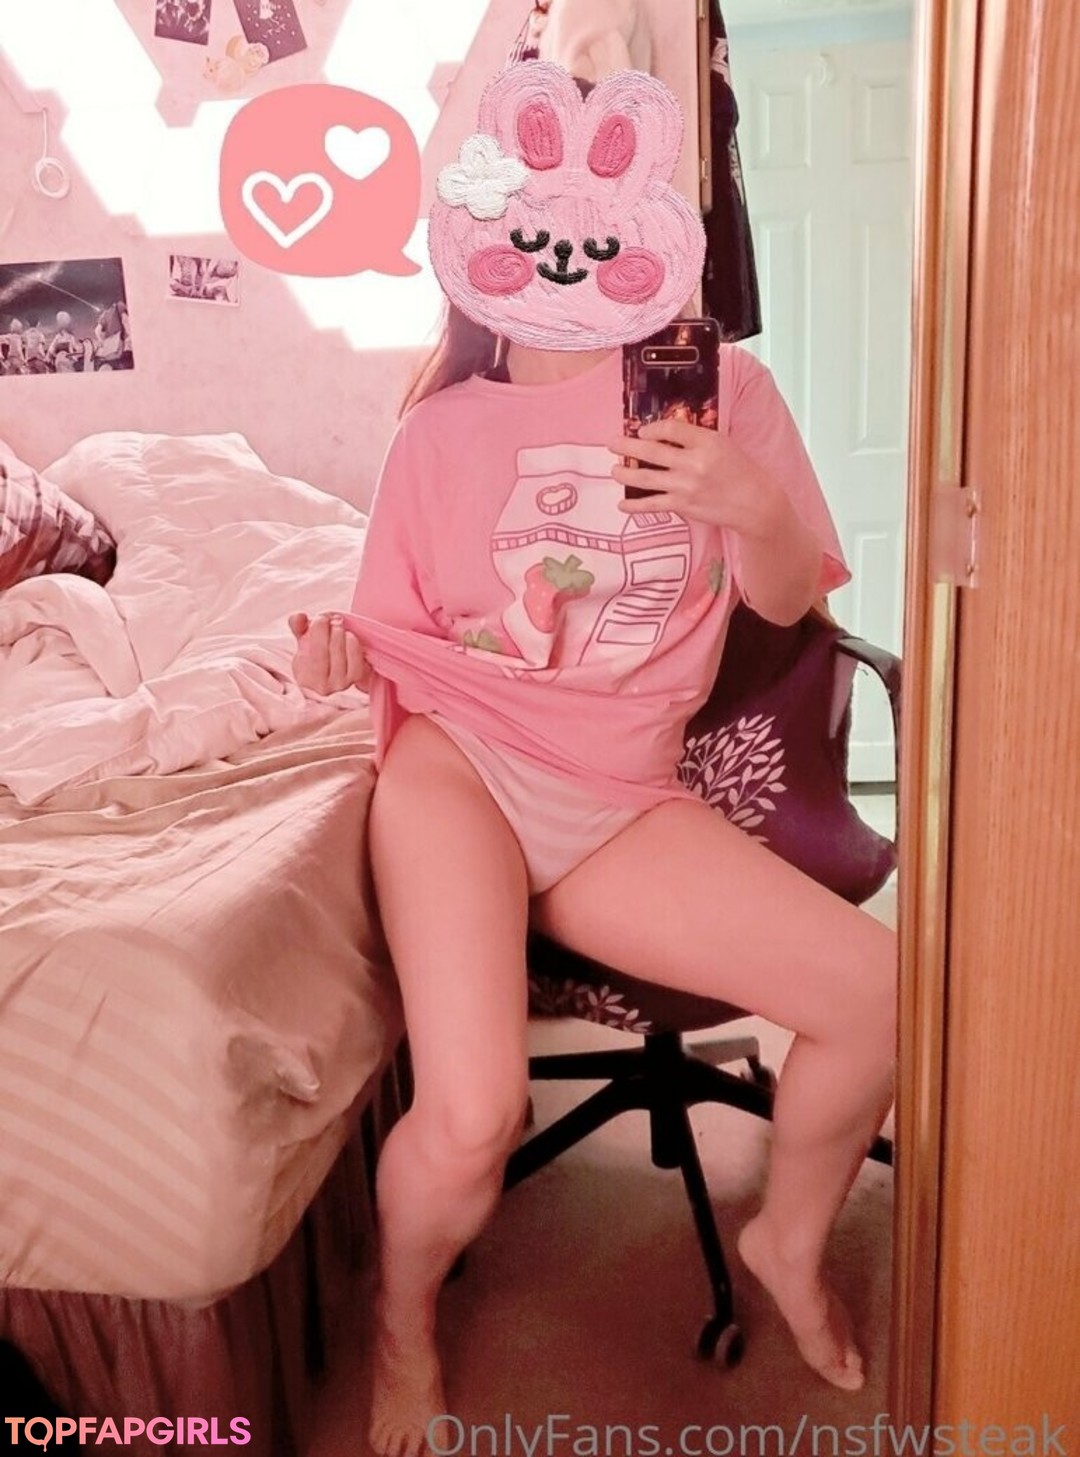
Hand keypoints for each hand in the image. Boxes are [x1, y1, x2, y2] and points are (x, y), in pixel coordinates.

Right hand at [288, 612, 369, 694]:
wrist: (337, 665)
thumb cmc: (316, 652)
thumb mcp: (303, 638)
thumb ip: (298, 626)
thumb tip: (298, 617)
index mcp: (304, 678)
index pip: (309, 655)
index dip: (316, 634)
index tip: (320, 620)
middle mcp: (322, 686)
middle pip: (324, 653)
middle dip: (327, 631)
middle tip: (329, 620)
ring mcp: (340, 684)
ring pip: (339, 652)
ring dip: (339, 634)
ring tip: (336, 626)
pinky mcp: (356, 678)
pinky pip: (355, 655)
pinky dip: (351, 641)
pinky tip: (347, 635)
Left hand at [609, 419, 786, 540]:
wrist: (755, 502)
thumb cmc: (740, 470)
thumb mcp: (723, 444)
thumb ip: (696, 439)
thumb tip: (667, 434)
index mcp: (706, 442)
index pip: (670, 429)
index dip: (651, 428)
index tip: (642, 430)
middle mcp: (694, 462)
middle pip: (652, 451)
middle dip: (628, 446)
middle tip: (612, 443)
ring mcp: (686, 486)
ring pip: (646, 477)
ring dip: (626, 473)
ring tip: (614, 470)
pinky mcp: (684, 505)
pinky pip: (653, 504)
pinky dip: (635, 505)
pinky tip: (622, 503)